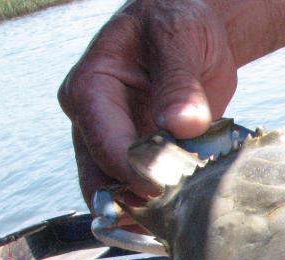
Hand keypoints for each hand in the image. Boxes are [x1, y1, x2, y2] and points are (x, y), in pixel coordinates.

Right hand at [58, 0, 238, 205]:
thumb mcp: (178, 40)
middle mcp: (94, 122)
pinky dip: (164, 204)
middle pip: (103, 181)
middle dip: (138, 202)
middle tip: (177, 211)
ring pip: (120, 195)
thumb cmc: (177, 22)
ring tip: (184, 212)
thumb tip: (181, 123)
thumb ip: (179, 82)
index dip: (135, 172)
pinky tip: (189, 206)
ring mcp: (116, 144)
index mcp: (90, 89)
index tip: (168, 186)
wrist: (194, 29)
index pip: (105, 145)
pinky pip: (144, 193)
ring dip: (151, 209)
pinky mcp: (140, 158)